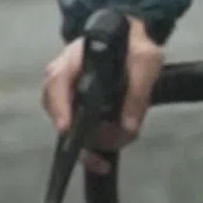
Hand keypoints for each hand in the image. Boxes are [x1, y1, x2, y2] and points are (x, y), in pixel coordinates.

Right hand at [41, 29, 161, 172]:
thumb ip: (139, 91)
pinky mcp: (78, 113)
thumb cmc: (134, 45)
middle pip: (58, 112)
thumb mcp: (145, 60)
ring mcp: (67, 98)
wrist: (130, 42)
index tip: (66, 127)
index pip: (56, 81)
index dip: (59, 105)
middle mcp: (63, 80)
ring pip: (69, 129)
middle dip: (86, 134)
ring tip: (122, 139)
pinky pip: (78, 135)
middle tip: (112, 143)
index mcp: (74, 59)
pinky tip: (103, 161)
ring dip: (95, 142)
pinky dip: (91, 149)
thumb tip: (129, 127)